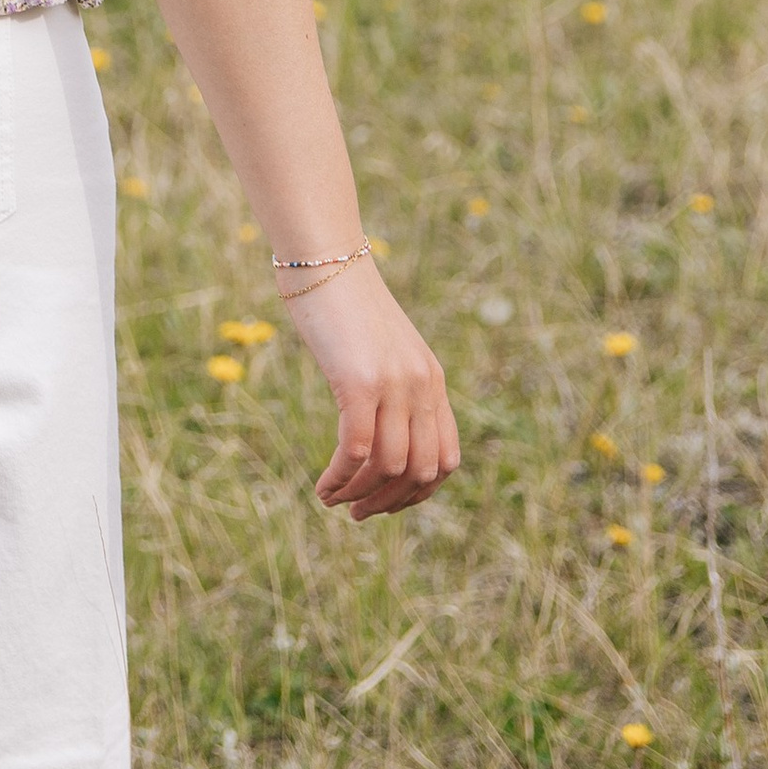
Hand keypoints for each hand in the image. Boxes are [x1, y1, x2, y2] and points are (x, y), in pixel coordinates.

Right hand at [280, 260, 458, 517]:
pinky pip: (357, 450)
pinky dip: (340, 478)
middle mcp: (421, 385)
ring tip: (332, 500)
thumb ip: (390, 384)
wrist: (323, 254)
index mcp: (432, 379)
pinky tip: (321, 486)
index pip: (446, 459)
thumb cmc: (342, 298)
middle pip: (420, 471)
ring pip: (388, 468)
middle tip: (357, 514)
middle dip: (389, 503)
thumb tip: (377, 429)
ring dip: (359, 495)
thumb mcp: (379, 347)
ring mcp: (393, 384)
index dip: (419, 494)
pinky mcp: (358, 381)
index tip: (386, 503)